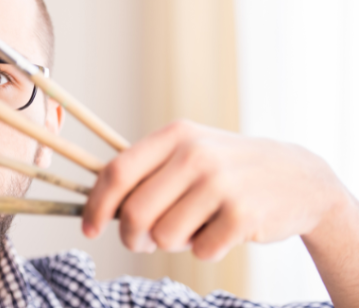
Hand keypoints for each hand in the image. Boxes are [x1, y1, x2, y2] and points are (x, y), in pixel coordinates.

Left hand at [82, 120, 346, 260]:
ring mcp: (220, 182)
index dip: (96, 205)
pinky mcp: (242, 213)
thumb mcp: (189, 154)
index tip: (88, 229)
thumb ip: (146, 173)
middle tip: (141, 242)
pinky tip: (223, 230)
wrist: (300, 178)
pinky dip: (205, 249)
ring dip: (173, 242)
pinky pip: (200, 251)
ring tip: (195, 226)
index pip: (117, 172)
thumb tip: (98, 205)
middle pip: (135, 213)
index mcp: (175, 136)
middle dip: (131, 237)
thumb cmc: (228, 170)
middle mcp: (195, 154)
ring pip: (164, 236)